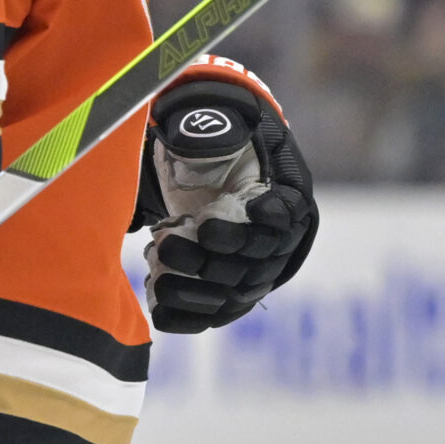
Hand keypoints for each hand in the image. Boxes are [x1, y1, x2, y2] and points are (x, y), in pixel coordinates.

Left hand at [138, 72, 316, 332]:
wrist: (213, 168)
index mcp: (285, 192)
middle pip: (255, 258)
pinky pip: (217, 312)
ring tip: (159, 276)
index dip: (259, 220)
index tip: (213, 222)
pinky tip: (160, 313)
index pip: (284, 212)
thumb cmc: (218, 144)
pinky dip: (189, 316)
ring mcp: (257, 268)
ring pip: (236, 291)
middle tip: (167, 246)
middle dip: (208, 258)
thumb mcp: (217, 126)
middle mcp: (279, 237)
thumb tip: (191, 131)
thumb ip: (209, 131)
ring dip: (197, 290)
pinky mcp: (233, 290)